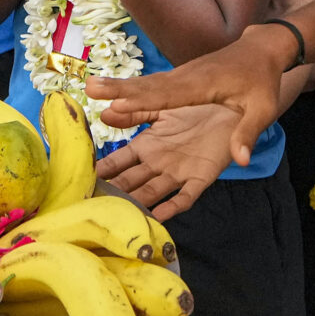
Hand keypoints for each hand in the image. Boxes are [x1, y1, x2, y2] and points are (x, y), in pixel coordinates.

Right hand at [91, 20, 298, 166]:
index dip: (140, 100)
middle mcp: (185, 79)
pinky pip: (153, 87)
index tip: (116, 104)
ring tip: (90, 88)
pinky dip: (132, 91)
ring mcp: (181, 77)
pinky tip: (115, 98)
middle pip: (148, 87)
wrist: (261, 49)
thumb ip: (248, 133)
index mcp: (203, 85)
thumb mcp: (263, 108)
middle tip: (89, 88)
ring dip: (119, 88)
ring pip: (146, 85)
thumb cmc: (263, 80)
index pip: (167, 95)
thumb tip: (241, 160)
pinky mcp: (180, 79)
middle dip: (119, 89)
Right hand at [96, 105, 237, 219]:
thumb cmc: (199, 100)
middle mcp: (159, 162)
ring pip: (153, 192)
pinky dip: (172, 207)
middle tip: (92, 206)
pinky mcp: (202, 176)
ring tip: (118, 216)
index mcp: (147, 145)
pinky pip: (186, 196)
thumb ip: (136, 110)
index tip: (81, 181)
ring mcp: (179, 171)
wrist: (233, 100)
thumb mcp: (163, 104)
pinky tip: (158, 216)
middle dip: (114, 194)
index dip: (103, 172)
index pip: (118, 162)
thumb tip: (103, 113)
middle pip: (131, 182)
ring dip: (137, 204)